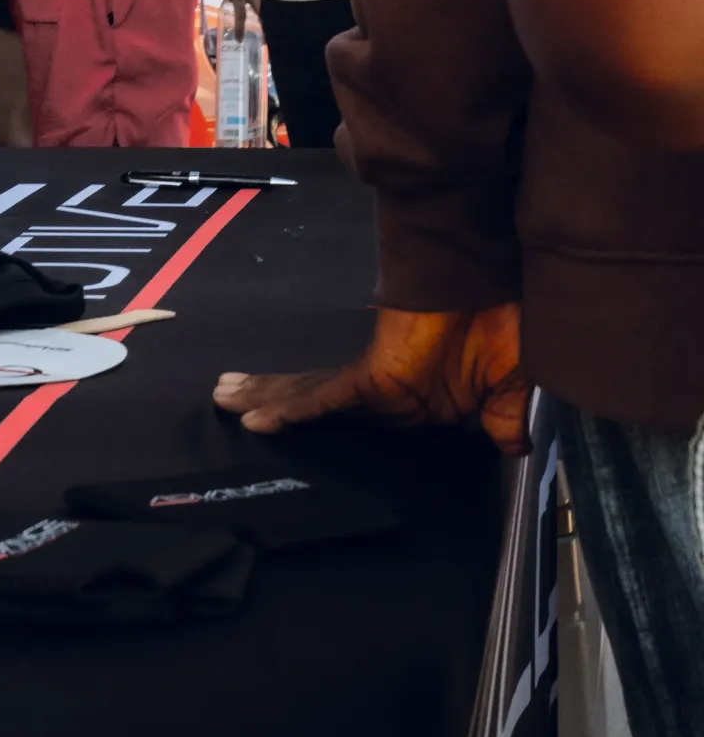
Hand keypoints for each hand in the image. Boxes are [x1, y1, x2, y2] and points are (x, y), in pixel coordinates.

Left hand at [214, 303, 526, 452]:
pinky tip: (259, 419)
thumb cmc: (510, 328)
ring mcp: (381, 381)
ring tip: (223, 398)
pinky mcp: (376, 371)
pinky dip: (295, 410)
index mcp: (421, 399)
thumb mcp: (513, 391)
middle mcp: (393, 392)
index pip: (362, 417)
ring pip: (313, 397)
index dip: (325, 421)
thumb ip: (505, 421)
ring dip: (268, 398)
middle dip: (277, 402)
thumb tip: (513, 446)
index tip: (290, 422)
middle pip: (323, 404)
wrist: (503, 290)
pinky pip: (328, 396)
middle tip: (231, 405)